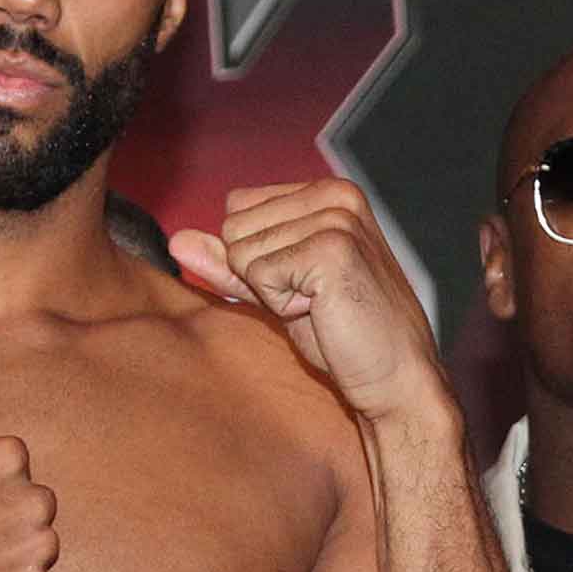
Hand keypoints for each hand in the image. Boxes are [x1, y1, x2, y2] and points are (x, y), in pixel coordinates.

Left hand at [171, 179, 447, 422]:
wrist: (395, 378)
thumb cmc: (345, 336)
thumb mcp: (279, 290)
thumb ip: (231, 262)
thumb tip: (177, 241)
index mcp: (328, 192)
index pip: (237, 207)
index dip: (254, 257)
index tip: (303, 283)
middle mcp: (335, 194)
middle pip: (233, 227)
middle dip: (260, 275)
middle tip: (313, 299)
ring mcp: (336, 219)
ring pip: (241, 251)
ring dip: (273, 292)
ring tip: (321, 305)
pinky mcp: (331, 248)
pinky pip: (257, 274)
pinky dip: (282, 306)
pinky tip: (323, 312)